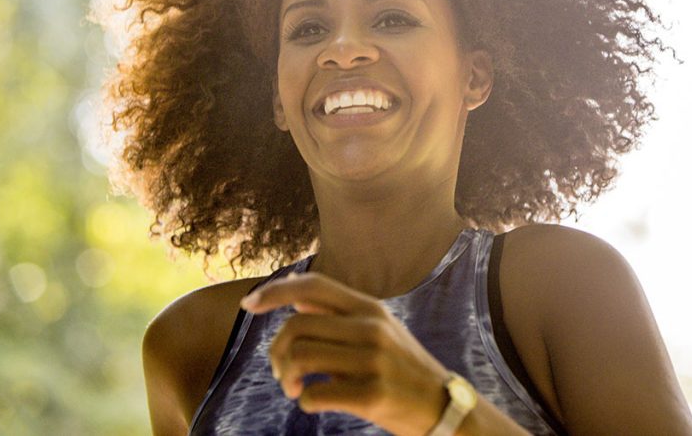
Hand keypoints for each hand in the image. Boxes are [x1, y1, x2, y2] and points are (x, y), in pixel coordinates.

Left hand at [240, 272, 449, 435]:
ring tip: (295, 389)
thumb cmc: (401, 368)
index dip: (275, 291)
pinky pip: (315, 394)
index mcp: (370, 308)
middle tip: (284, 374)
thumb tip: (294, 296)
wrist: (443, 406)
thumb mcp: (378, 330)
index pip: (314, 285)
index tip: (248, 305)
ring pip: (300, 357)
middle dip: (277, 352)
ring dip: (287, 378)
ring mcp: (374, 361)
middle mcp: (372, 328)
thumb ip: (337, 313)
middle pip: (297, 326)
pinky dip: (305, 401)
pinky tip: (314, 403)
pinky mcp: (374, 395)